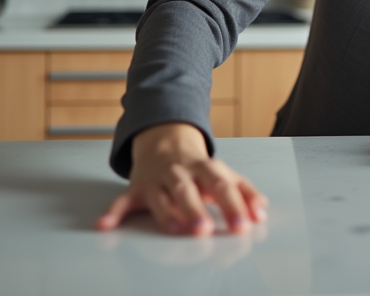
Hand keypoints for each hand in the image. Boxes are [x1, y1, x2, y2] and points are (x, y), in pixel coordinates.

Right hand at [96, 122, 267, 235]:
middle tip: (205, 230)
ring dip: (165, 213)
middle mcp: (180, 173)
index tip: (244, 225)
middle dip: (196, 210)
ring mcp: (157, 180)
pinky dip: (113, 212)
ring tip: (173, 229)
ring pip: (160, 197)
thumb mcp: (224, 173)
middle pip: (188, 191)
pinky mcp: (136, 189)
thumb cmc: (198, 167)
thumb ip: (245, 191)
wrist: (164, 140)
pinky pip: (123, 200)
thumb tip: (263, 212)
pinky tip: (105, 224)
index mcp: (205, 169)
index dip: (234, 205)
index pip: (222, 186)